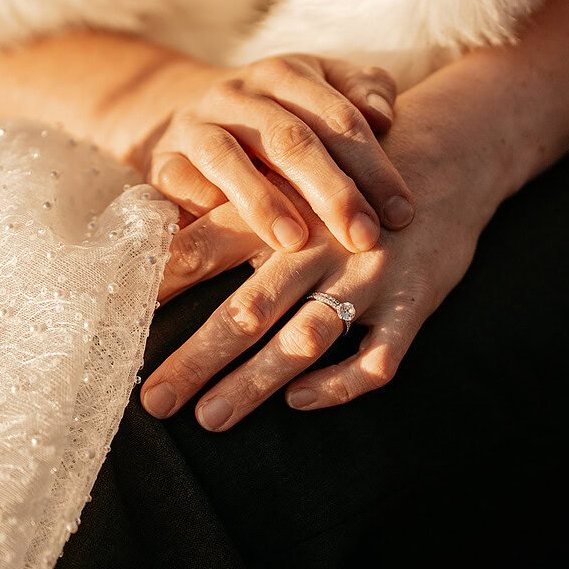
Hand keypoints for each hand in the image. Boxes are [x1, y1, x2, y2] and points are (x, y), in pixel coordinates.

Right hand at [139, 54, 415, 254]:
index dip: (374, 166)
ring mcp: (196, 125)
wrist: (180, 107)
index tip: (403, 213)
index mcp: (288, 74)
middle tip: (363, 237)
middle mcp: (240, 94)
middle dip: (331, 191)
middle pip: (290, 139)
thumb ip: (361, 94)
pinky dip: (202, 206)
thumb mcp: (320, 89)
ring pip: (228, 159)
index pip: (340, 118)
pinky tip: (229, 239)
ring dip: (262, 202)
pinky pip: (179, 181)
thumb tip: (384, 116)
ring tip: (295, 242)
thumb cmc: (275, 112)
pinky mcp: (161, 159)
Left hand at [140, 101, 494, 429]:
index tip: (117, 327)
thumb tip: (165, 249)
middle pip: (247, 308)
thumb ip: (236, 214)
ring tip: (211, 418)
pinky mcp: (415, 301)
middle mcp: (320, 245)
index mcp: (281, 211)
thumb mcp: (293, 179)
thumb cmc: (351, 176)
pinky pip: (378, 357)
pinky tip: (300, 400)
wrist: (451, 151)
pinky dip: (338, 384)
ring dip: (255, 382)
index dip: (161, 287)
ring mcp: (369, 276)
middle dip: (196, 358)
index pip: (206, 250)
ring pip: (306, 339)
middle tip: (154, 401)